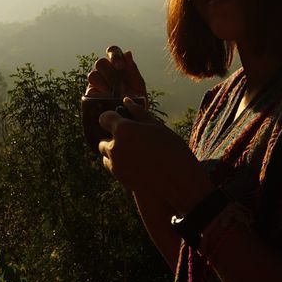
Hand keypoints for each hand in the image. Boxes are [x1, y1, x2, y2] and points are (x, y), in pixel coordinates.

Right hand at [85, 45, 145, 106]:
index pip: (112, 51)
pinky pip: (90, 91)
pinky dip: (99, 96)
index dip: (115, 56)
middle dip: (110, 74)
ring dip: (105, 86)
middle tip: (120, 88)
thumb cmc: (137, 102)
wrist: (131, 121)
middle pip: (100, 63)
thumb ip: (133, 70)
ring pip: (92, 75)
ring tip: (115, 97)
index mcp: (117, 65)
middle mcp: (105, 72)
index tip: (121, 67)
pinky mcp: (89, 96)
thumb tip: (128, 52)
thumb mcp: (138, 86)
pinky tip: (108, 102)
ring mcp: (96, 84)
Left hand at [98, 97, 213, 213]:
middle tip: (131, 139)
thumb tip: (126, 101)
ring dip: (114, 152)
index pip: (104, 118)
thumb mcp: (157, 126)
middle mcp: (114, 147)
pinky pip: (113, 168)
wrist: (178, 181)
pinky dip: (120, 164)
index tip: (119, 120)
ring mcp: (115, 164)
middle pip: (103, 140)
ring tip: (134, 153)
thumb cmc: (171, 149)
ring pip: (106, 156)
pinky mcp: (120, 178)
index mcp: (123, 130)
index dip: (111, 118)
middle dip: (113, 138)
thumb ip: (139, 113)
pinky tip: (137, 164)